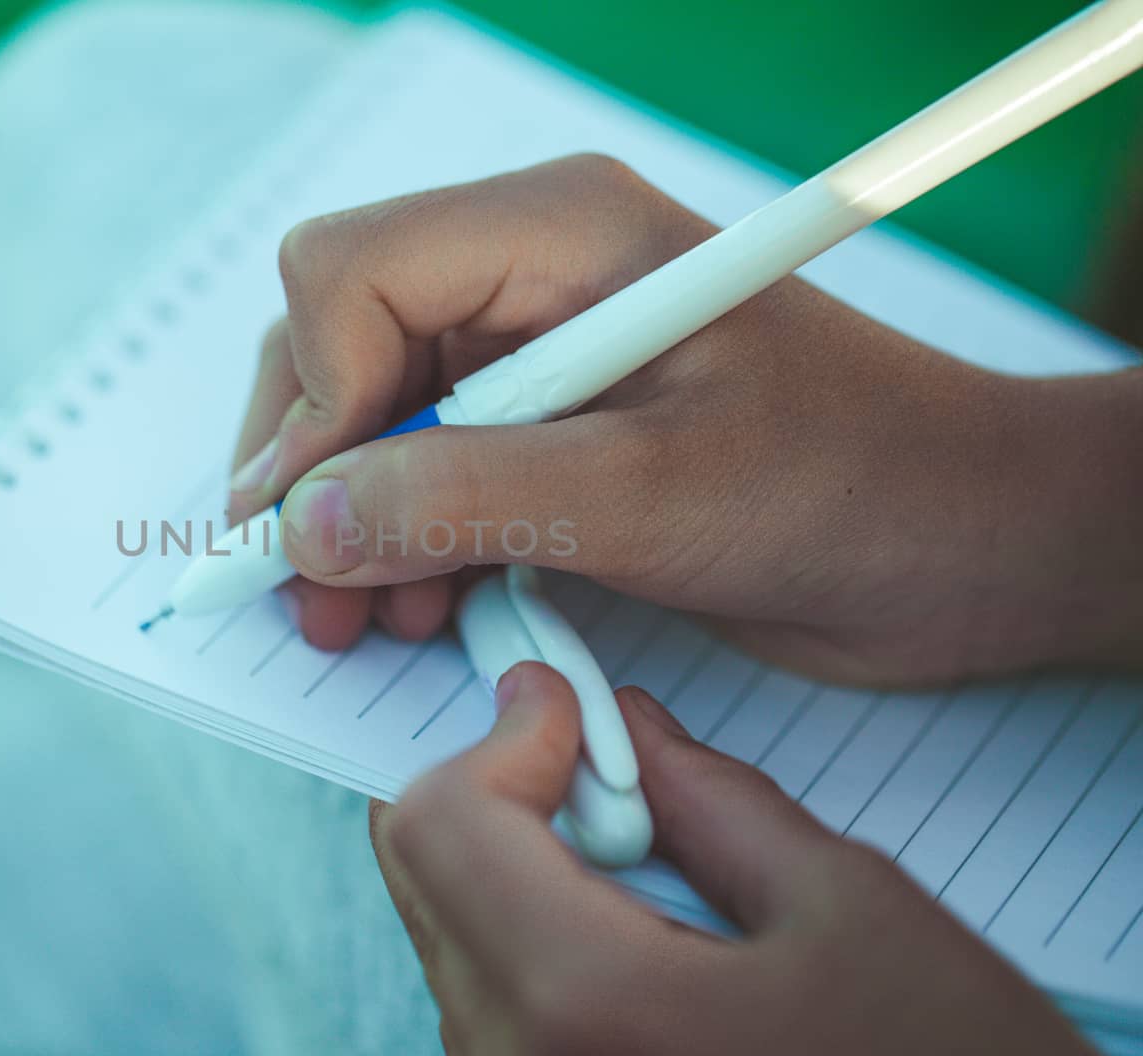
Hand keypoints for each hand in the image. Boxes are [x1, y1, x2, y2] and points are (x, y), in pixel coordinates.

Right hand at [228, 154, 1142, 684]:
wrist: (958, 545)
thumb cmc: (852, 488)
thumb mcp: (653, 497)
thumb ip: (468, 498)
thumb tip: (305, 523)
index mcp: (560, 232)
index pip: (350, 273)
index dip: (310, 401)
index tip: (305, 529)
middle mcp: (530, 273)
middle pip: (336, 337)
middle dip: (308, 467)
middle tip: (299, 590)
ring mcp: (534, 352)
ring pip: (367, 410)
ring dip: (344, 516)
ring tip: (358, 620)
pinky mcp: (548, 427)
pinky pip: (422, 464)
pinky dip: (398, 538)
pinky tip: (418, 606)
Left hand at [368, 662, 1101, 1055]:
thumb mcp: (854, 913)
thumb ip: (714, 800)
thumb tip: (629, 726)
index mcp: (585, 1004)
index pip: (442, 821)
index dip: (502, 734)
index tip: (565, 703)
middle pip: (423, 869)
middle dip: (498, 784)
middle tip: (602, 761)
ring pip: (447, 928)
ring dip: (516, 856)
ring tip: (642, 855)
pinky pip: (486, 995)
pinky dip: (530, 927)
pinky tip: (637, 927)